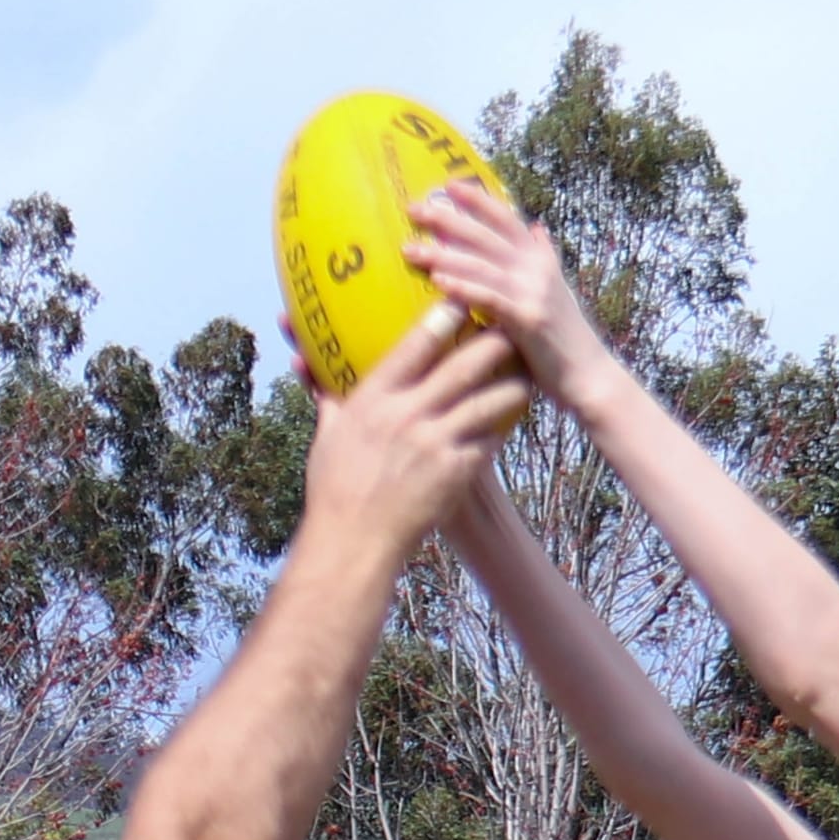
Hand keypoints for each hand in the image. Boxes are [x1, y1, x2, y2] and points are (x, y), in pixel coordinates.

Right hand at [300, 307, 530, 565]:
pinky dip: (504, 426)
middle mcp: (407, 416)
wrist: (354, 541)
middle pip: (462, 367)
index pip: (416, 345)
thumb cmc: (335, 489)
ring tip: (529, 373)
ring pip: (486, 404)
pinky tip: (516, 415)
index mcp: (374, 399)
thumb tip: (309, 366)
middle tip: (512, 325)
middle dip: (492, 343)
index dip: (444, 317)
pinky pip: (488, 442)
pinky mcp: (455, 475)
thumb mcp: (328, 436)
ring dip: (512, 386)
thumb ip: (330, 398)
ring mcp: (435, 445)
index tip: (463, 298)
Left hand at [404, 184, 612, 413]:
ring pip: (481, 264)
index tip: (448, 186)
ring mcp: (533, 291)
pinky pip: (489, 297)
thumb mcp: (558, 291)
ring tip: (411, 250)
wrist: (592, 377)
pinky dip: (463, 286)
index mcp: (540, 259)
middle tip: (413, 209)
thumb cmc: (568, 341)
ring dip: (443, 255)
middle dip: (447, 219)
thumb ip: (544, 258)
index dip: (477, 200)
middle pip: (485, 234)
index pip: (505, 218)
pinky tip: (438, 281)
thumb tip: (536, 229)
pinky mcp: (528, 318)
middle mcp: (536, 268)